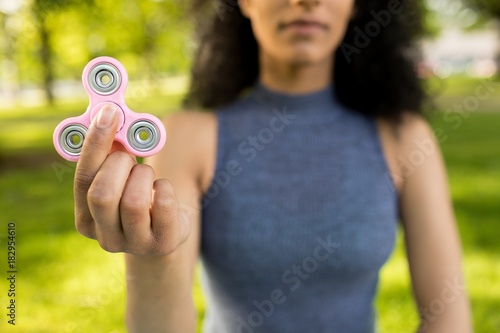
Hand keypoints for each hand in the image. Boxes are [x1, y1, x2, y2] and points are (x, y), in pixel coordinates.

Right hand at [73, 104, 189, 255]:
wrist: (165, 231)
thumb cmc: (137, 196)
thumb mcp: (118, 178)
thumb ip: (108, 153)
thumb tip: (108, 117)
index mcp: (85, 220)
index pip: (82, 181)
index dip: (95, 144)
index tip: (109, 113)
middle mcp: (106, 238)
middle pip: (102, 195)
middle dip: (119, 165)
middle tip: (129, 157)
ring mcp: (135, 245)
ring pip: (133, 201)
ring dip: (143, 175)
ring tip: (146, 175)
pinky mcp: (163, 243)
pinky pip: (163, 204)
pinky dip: (164, 187)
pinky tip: (161, 190)